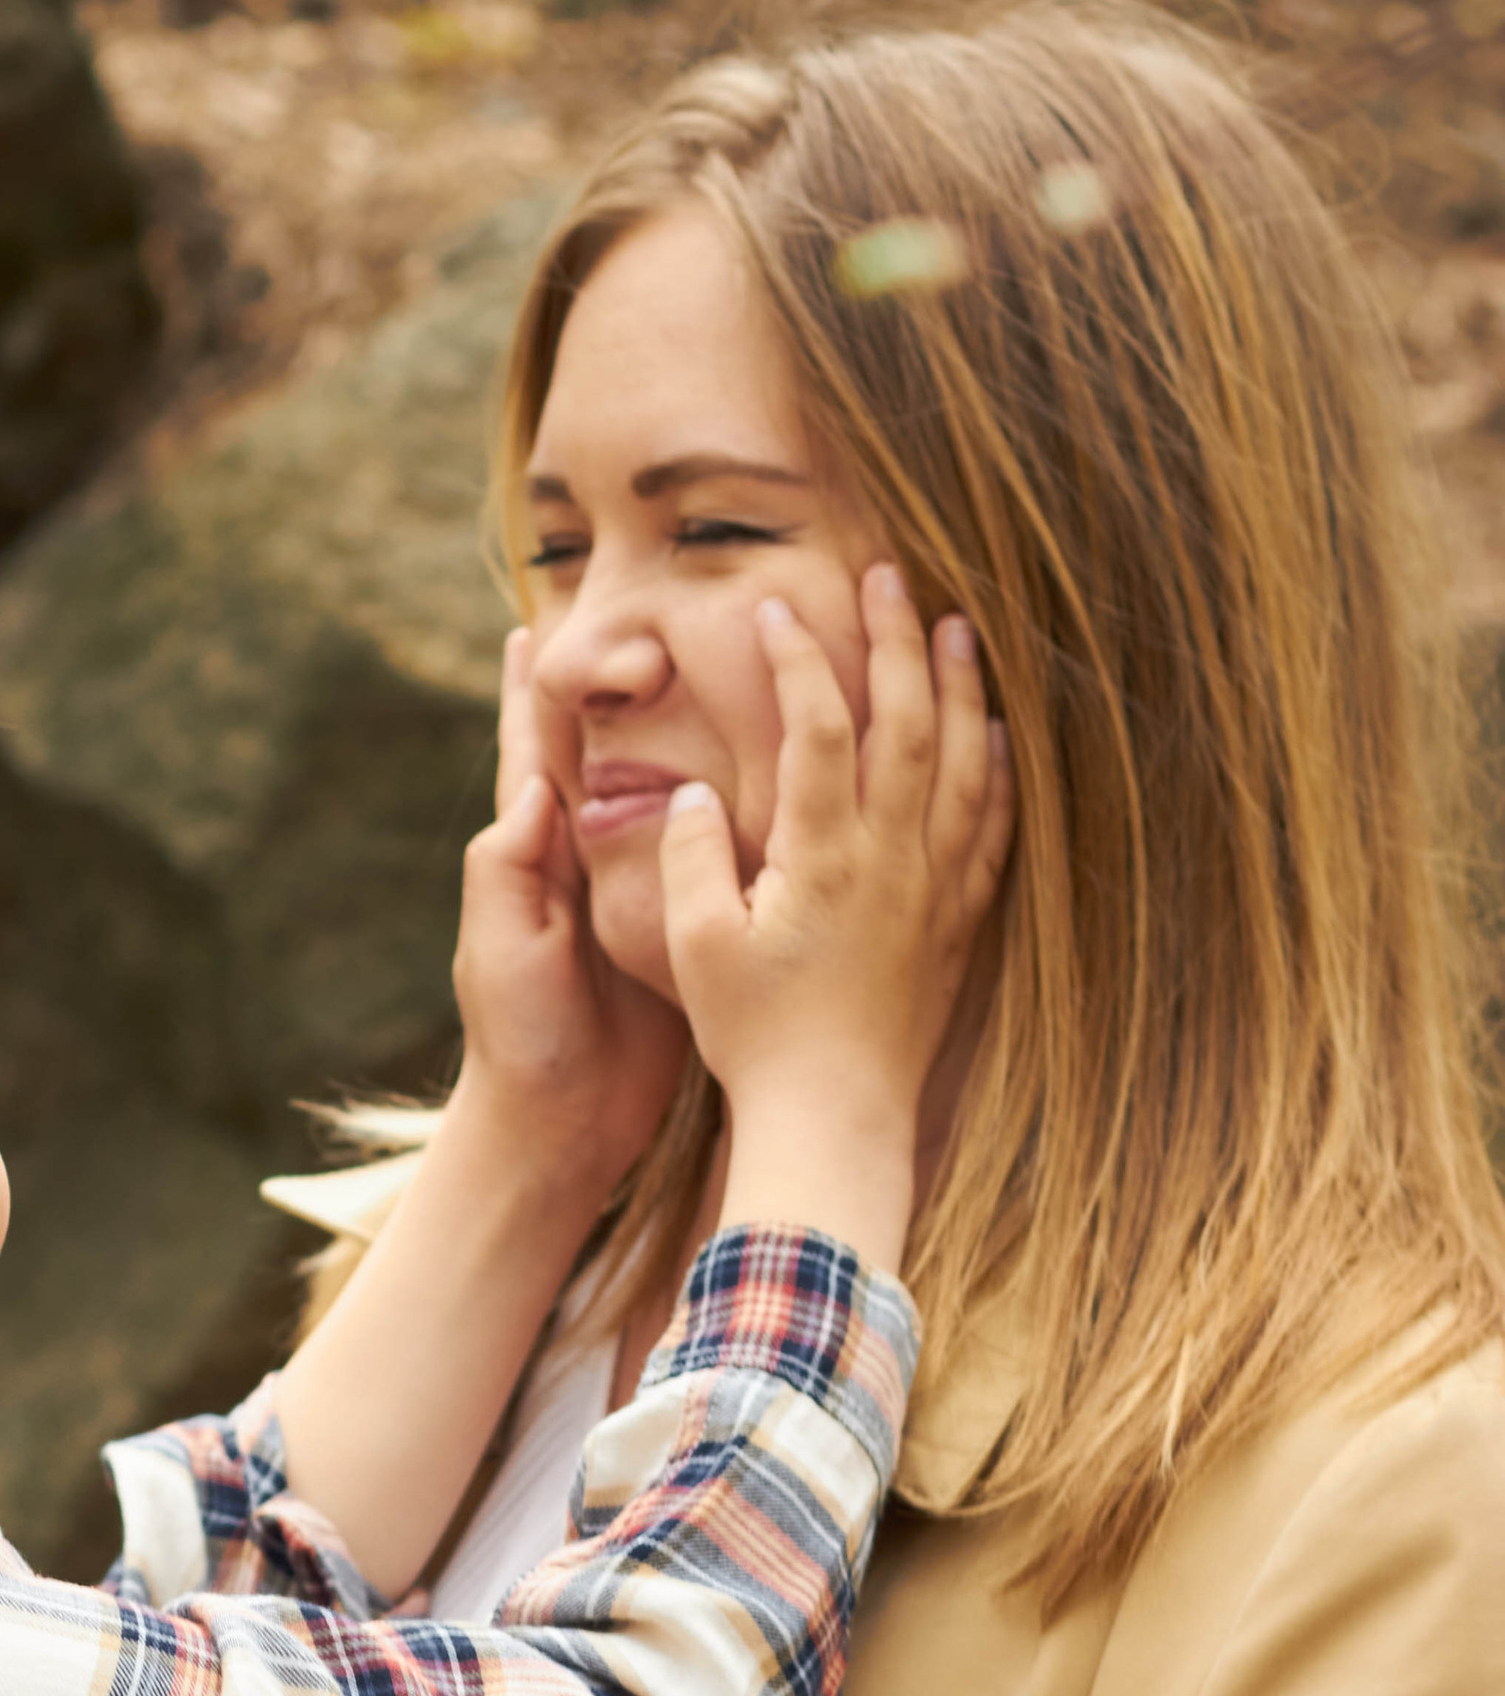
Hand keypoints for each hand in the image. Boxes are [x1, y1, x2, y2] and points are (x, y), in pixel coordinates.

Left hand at [452, 625, 690, 1207]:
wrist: (564, 1125)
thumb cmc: (521, 1036)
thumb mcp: (501, 949)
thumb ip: (508, 868)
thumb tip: (533, 783)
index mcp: (536, 857)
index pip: (533, 752)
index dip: (536, 690)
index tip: (541, 622)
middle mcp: (586, 866)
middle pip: (605, 757)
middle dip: (620, 694)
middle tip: (649, 621)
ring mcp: (637, 898)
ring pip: (668, 800)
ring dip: (694, 741)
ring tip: (729, 675)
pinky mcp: (681, 934)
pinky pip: (711, 863)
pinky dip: (733, 817)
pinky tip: (773, 778)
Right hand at [663, 565, 1014, 1271]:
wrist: (834, 1118)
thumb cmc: (754, 1038)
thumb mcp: (696, 947)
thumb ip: (692, 859)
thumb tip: (694, 793)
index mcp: (820, 856)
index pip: (817, 726)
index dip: (800, 658)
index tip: (778, 611)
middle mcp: (890, 859)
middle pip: (908, 721)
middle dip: (898, 639)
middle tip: (889, 578)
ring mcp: (934, 888)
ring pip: (965, 762)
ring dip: (962, 687)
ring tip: (957, 628)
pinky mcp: (958, 922)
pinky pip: (994, 828)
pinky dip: (1002, 769)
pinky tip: (1000, 734)